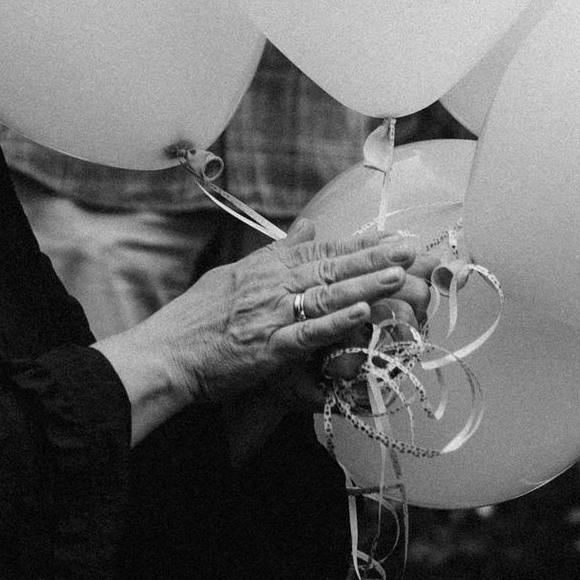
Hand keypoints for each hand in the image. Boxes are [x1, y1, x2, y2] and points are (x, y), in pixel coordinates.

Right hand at [114, 224, 436, 433]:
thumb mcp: (236, 274)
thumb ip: (276, 253)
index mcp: (267, 269)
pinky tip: (360, 311)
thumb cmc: (197, 319)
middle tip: (411, 249)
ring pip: (325, 295)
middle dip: (374, 258)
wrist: (167, 352)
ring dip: (364, 283)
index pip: (322, 250)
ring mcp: (271, 316)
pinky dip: (334, 321)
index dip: (361, 243)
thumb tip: (307, 227)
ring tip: (397, 274)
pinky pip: (307, 332)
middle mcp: (273, 286)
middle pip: (331, 267)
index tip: (394, 237)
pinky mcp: (267, 348)